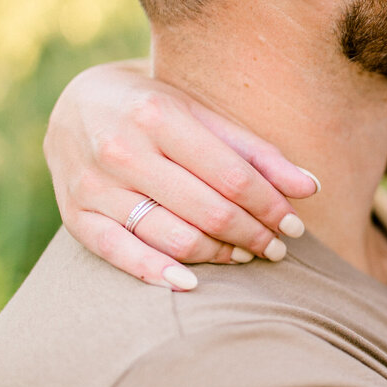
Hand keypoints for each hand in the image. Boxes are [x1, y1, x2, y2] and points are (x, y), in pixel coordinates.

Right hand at [44, 63, 319, 289]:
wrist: (75, 104)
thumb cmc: (154, 109)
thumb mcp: (202, 114)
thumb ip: (255, 151)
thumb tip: (311, 188)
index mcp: (158, 116)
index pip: (232, 177)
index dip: (270, 206)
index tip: (294, 225)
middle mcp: (122, 150)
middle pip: (208, 211)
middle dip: (252, 235)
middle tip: (276, 248)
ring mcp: (94, 185)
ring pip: (172, 238)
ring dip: (219, 255)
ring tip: (245, 255)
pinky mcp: (76, 214)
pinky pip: (120, 254)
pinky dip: (158, 273)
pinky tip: (192, 283)